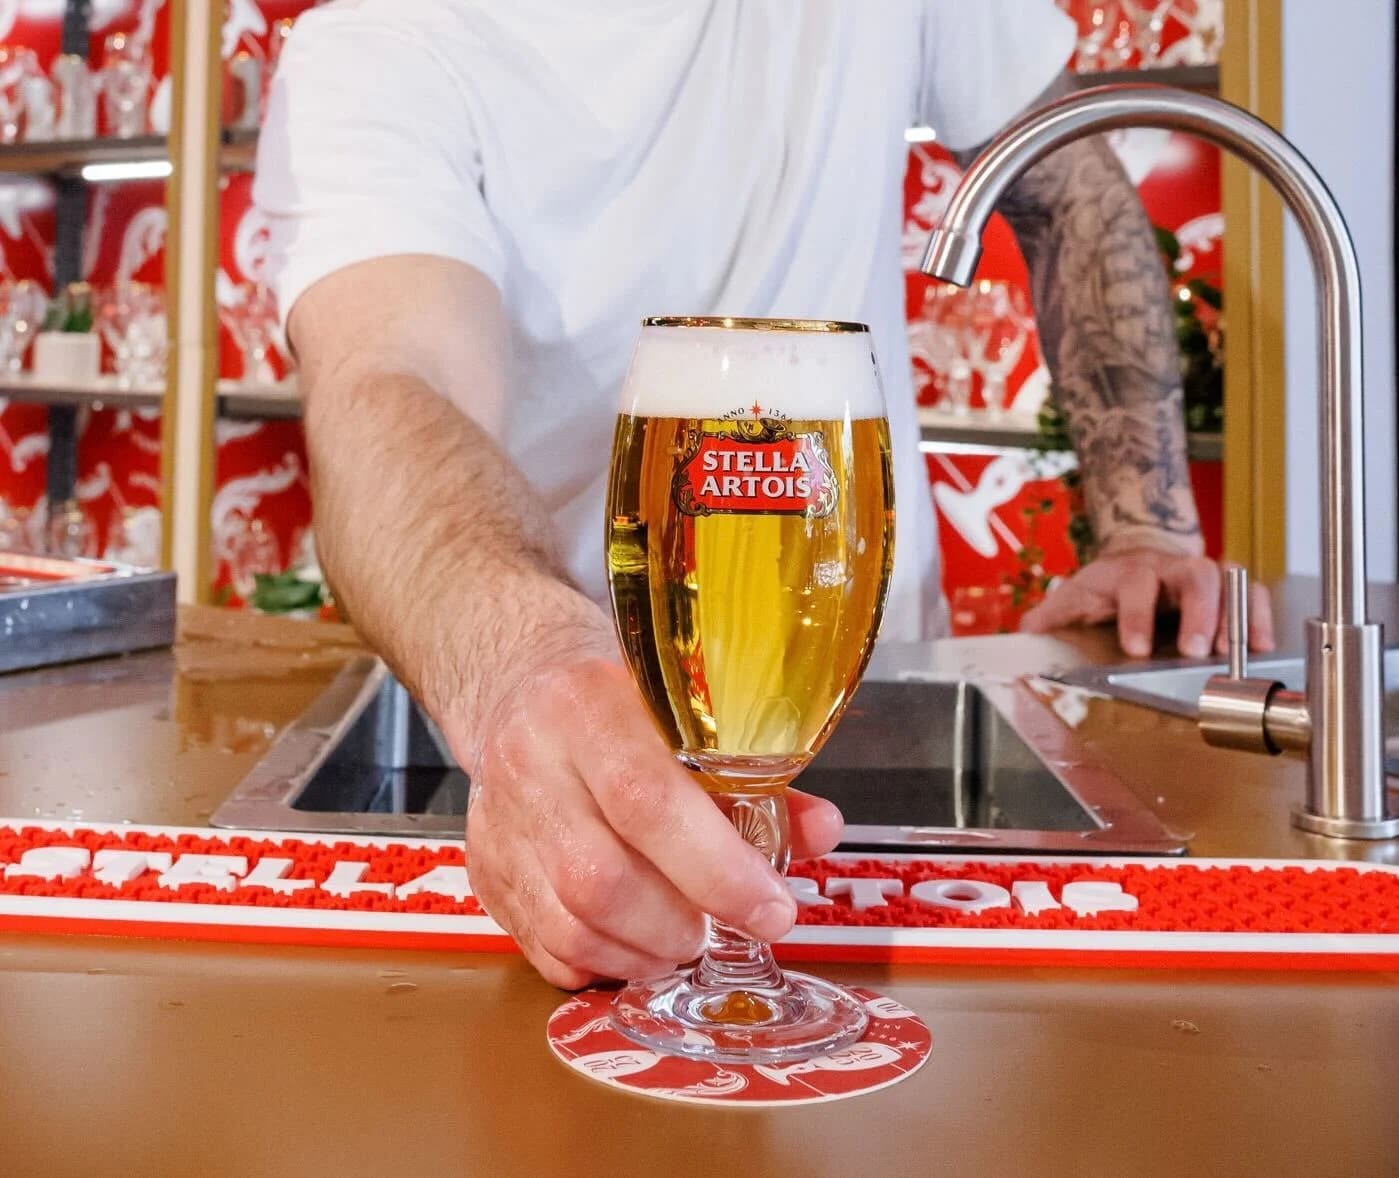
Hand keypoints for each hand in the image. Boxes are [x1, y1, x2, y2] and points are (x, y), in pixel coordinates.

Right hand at [460, 656, 843, 988]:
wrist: (518, 686)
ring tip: (681, 937)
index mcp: (587, 703)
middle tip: (718, 930)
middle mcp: (530, 760)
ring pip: (568, 925)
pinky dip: (601, 962)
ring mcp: (498, 820)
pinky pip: (543, 948)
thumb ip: (755, 777)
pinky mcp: (481, 869)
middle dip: (678, 925)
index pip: (646, 799)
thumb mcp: (687, 712)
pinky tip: (633, 940)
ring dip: (642, 953)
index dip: (715, 869)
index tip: (768, 909)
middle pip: (598, 878)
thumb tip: (821, 831)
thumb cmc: (619, 701)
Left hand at [1019, 549, 1274, 658]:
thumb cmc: (1106, 586)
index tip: (1135, 648)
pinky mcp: (1227, 588)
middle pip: (1194, 576)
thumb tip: (1023, 635)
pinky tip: (1262, 646)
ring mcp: (1203, 574)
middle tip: (1197, 650)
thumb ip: (1050, 616)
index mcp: (1129, 572)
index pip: (1136, 585)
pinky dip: (1260, 616)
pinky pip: (1252, 594)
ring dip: (1235, 616)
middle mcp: (1171, 568)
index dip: (1137, 615)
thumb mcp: (1073, 596)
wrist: (1138, 558)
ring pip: (1228, 582)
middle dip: (1198, 613)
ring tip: (1236, 651)